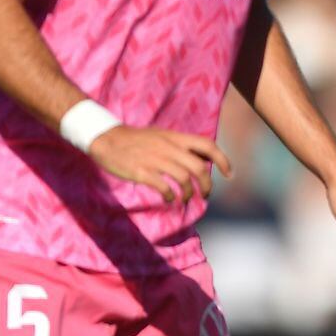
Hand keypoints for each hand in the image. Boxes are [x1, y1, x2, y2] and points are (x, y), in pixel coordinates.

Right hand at [88, 126, 231, 203]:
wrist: (105, 138)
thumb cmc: (136, 139)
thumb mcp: (162, 135)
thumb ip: (182, 145)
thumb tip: (204, 158)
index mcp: (175, 137)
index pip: (207, 144)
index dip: (222, 159)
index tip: (229, 174)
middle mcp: (168, 147)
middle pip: (199, 168)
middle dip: (207, 185)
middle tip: (206, 195)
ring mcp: (155, 159)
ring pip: (184, 179)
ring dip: (188, 193)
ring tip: (185, 198)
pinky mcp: (141, 171)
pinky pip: (163, 187)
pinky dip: (169, 196)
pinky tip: (167, 199)